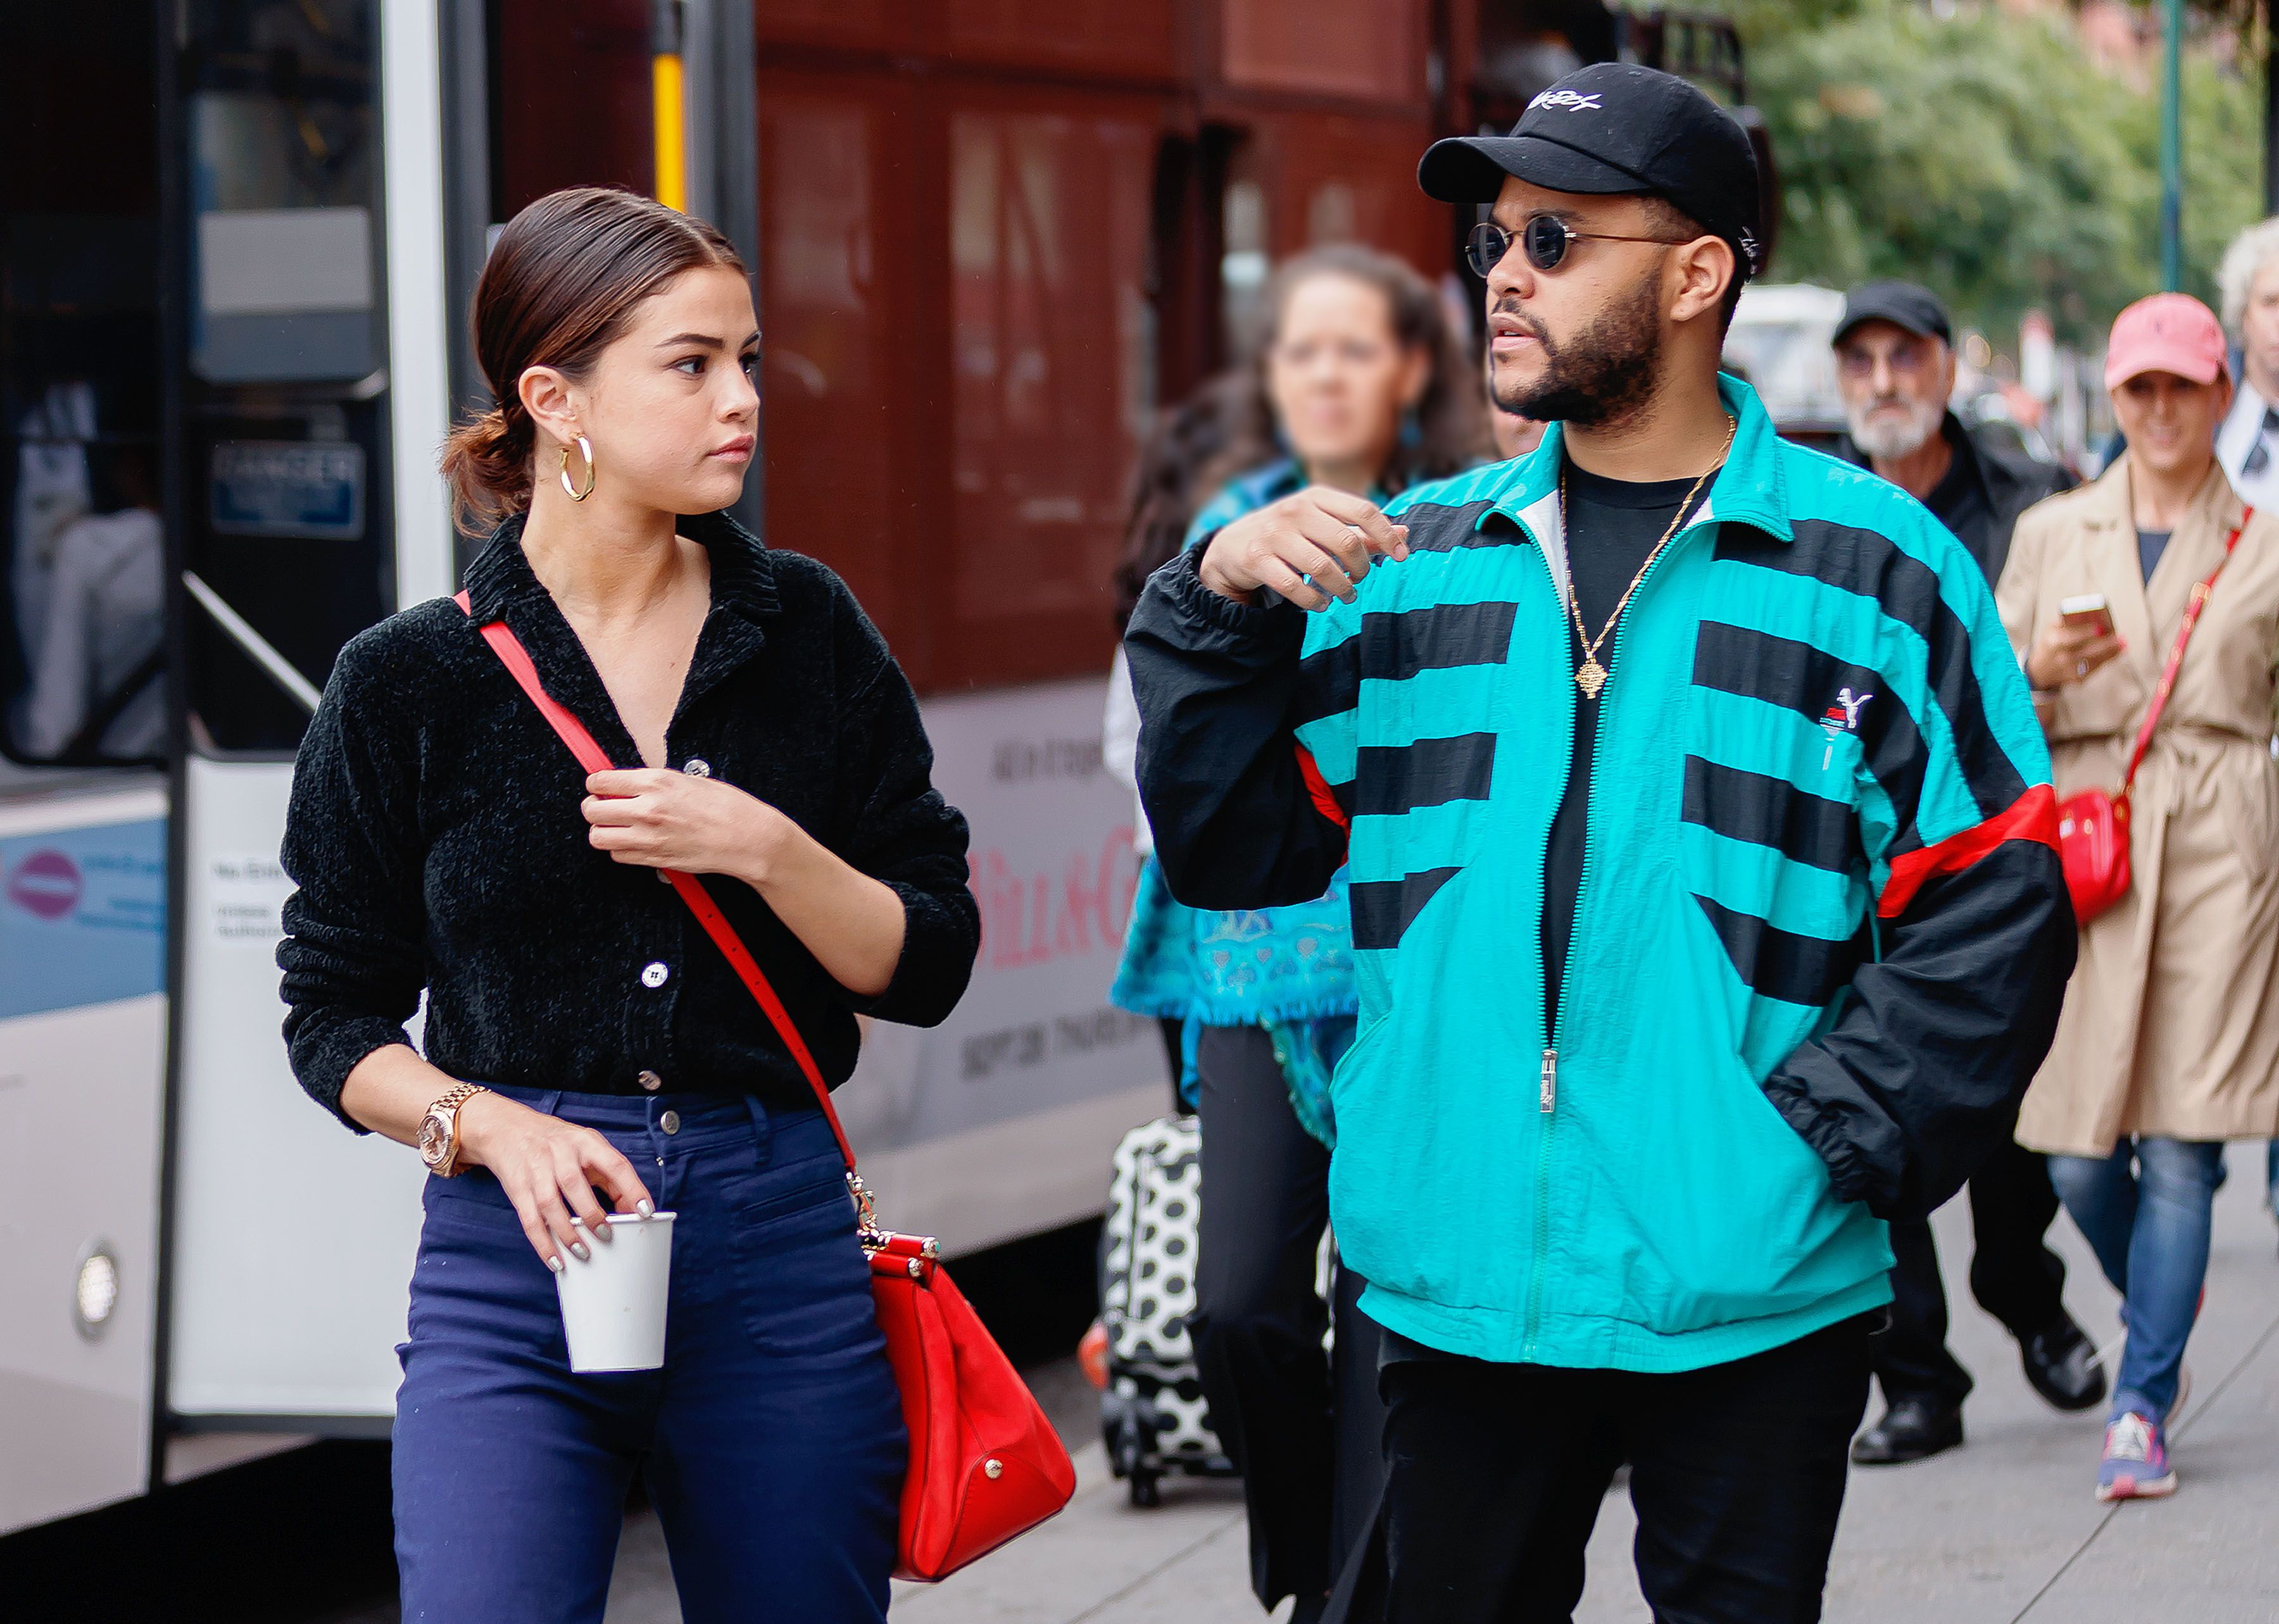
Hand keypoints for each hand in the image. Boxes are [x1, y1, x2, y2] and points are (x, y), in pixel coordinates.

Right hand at [455, 1091, 654, 1270]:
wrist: (508, 1129)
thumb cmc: (557, 1142)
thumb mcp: (587, 1146)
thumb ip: (610, 1174)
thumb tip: (633, 1208)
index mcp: (585, 1142)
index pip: (614, 1164)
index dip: (631, 1188)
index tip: (645, 1211)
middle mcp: (560, 1153)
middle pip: (575, 1184)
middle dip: (592, 1214)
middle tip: (607, 1235)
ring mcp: (536, 1170)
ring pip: (550, 1205)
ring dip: (567, 1233)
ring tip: (583, 1252)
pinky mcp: (518, 1188)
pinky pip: (530, 1220)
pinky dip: (543, 1243)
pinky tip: (555, 1260)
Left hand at [582, 768, 790, 882]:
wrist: (746, 837)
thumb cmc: (726, 806)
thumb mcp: (688, 780)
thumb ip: (654, 783)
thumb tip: (628, 785)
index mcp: (655, 782)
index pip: (601, 781)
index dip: (595, 784)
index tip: (599, 787)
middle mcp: (647, 809)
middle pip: (592, 810)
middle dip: (593, 807)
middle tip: (601, 807)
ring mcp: (648, 837)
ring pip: (598, 837)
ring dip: (602, 831)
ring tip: (614, 827)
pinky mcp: (654, 858)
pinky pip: (618, 856)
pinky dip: (620, 850)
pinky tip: (634, 842)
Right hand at [1196, 487, 1408, 610]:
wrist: (1232, 546)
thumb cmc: (1290, 535)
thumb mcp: (1323, 524)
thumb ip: (1362, 531)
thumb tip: (1404, 534)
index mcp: (1316, 496)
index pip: (1363, 510)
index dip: (1387, 535)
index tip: (1401, 556)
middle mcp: (1294, 510)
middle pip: (1346, 542)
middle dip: (1361, 567)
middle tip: (1361, 579)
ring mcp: (1273, 534)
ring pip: (1322, 567)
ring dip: (1341, 589)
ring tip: (1346, 596)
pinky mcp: (1256, 559)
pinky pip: (1294, 587)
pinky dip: (1314, 601)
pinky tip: (1321, 605)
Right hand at [2025, 614, 2124, 689]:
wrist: (2040, 671)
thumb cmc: (2050, 645)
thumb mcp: (2052, 630)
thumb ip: (2068, 621)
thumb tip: (2091, 613)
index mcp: (2053, 642)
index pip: (2069, 637)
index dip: (2085, 632)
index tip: (2099, 627)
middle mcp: (2061, 658)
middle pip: (2087, 651)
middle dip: (2105, 644)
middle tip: (2119, 636)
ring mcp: (2069, 671)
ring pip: (2096, 660)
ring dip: (2111, 650)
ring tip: (2122, 641)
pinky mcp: (2078, 679)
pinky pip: (2097, 667)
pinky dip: (2109, 658)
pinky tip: (2118, 650)